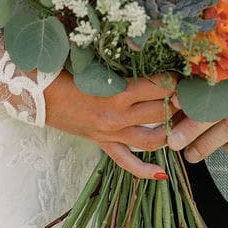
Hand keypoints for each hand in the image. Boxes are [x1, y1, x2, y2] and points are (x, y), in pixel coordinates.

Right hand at [43, 70, 174, 178]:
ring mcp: (110, 134)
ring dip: (170, 130)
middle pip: (160, 112)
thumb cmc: (66, 72)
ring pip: (151, 139)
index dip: (174, 80)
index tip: (181, 73)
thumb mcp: (97, 65)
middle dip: (177, 102)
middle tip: (187, 94)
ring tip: (181, 120)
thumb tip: (148, 53)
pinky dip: (145, 170)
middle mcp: (117, 116)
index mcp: (116, 93)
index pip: (158, 87)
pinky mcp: (102, 143)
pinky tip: (162, 174)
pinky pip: (126, 162)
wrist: (40, 94)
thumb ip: (122, 64)